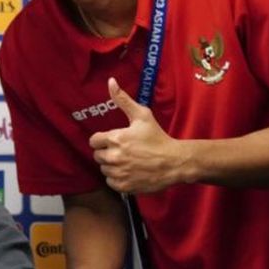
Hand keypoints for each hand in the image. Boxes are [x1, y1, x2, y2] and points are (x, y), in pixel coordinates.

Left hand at [89, 78, 187, 193]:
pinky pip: (111, 183)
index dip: (102, 140)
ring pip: (104, 170)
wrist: (174, 162)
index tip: (113, 140)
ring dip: (112, 166)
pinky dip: (117, 179)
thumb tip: (110, 81)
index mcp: (115, 138)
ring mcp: (119, 173)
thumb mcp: (142, 115)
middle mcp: (114, 157)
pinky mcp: (124, 186)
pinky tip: (129, 172)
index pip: (94, 141)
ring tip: (127, 161)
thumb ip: (122, 99)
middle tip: (122, 151)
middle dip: (107, 152)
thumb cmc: (158, 137)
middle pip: (97, 156)